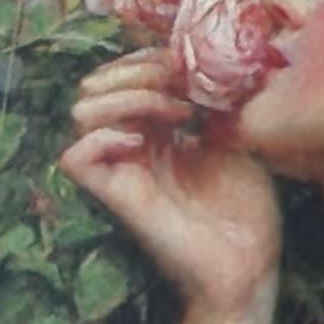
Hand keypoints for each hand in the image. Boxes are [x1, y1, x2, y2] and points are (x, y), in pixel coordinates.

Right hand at [60, 53, 280, 323]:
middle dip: (139, 69)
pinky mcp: (117, 198)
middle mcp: (132, 146)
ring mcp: (121, 170)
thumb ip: (212, 98)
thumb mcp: (237, 136)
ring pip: (82, 110)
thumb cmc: (248, 210)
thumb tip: (200, 57)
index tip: (198, 67)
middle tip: (186, 86)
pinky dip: (104, 137)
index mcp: (156, 130)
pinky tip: (145, 141)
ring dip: (128, 97)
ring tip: (175, 112)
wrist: (248, 267)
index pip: (126, 71)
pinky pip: (75, 157)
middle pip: (97, 83)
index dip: (153, 57)